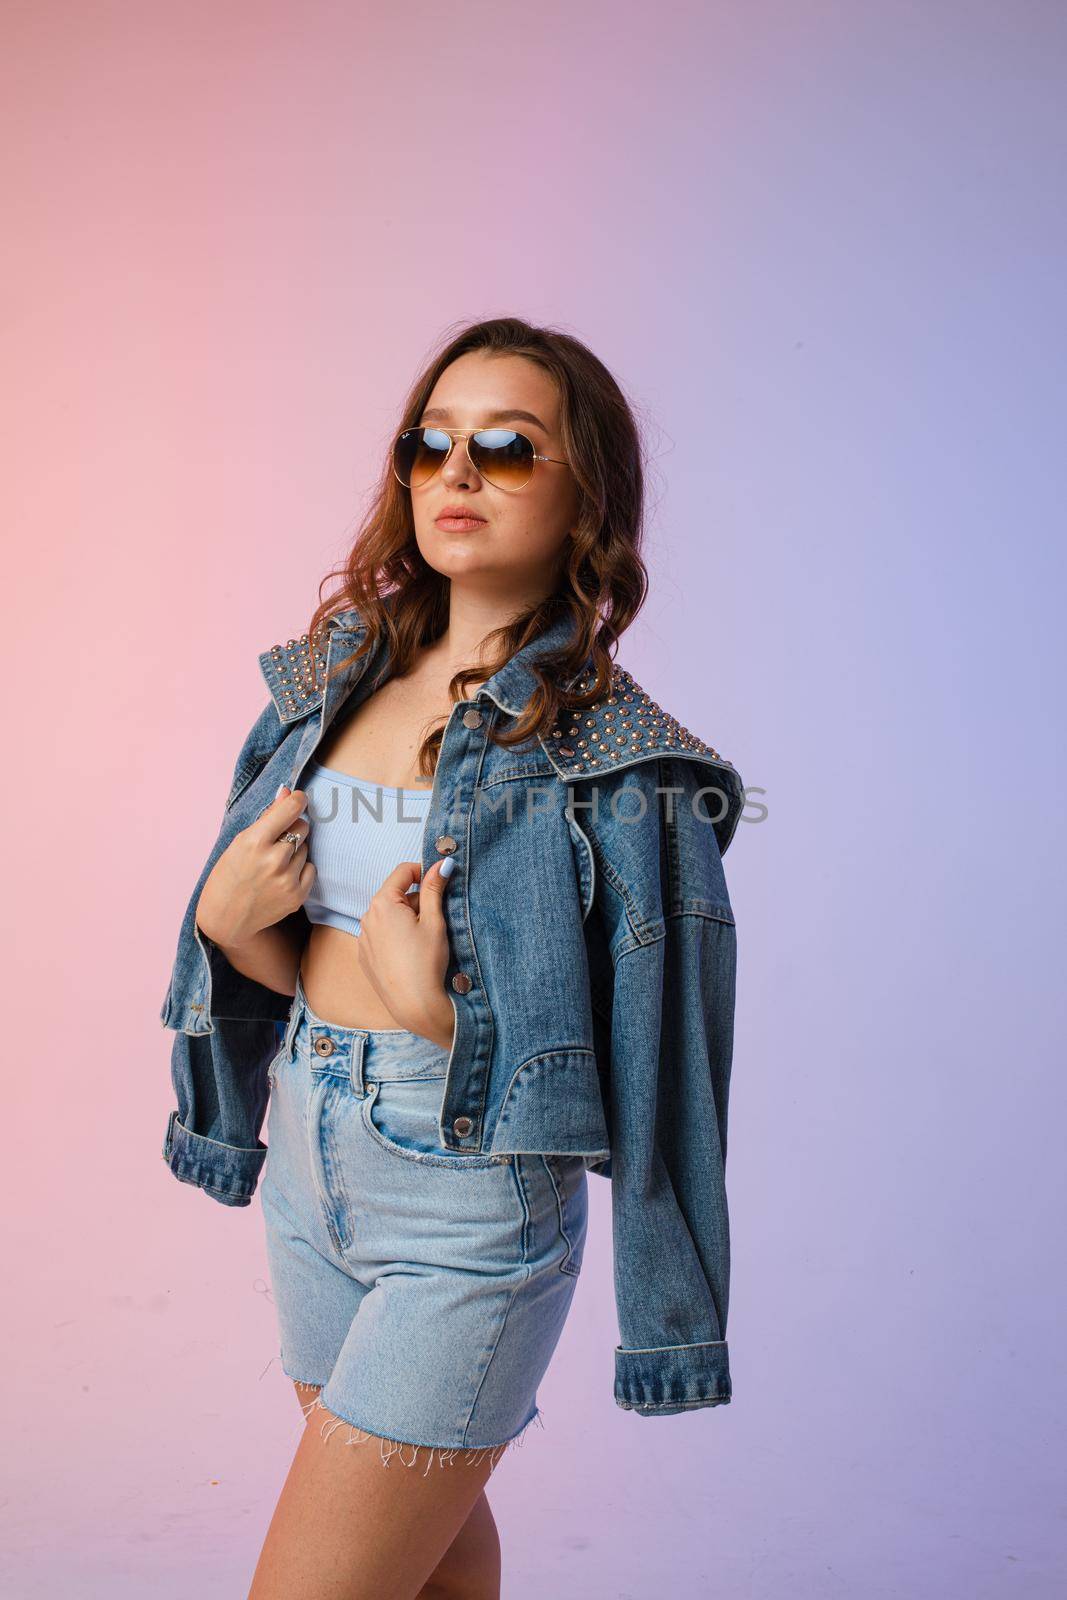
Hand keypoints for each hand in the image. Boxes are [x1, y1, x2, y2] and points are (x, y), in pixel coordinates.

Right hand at [196, 787, 313, 946]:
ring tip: (273, 864)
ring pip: (306, 848)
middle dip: (293, 828)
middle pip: (303, 827)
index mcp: (254, 841)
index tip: (298, 799)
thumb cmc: (229, 875)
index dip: (297, 800)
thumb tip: (288, 792)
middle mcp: (274, 859)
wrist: (225, 918)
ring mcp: (287, 879)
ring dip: (294, 851)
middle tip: (276, 841)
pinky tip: (282, 877)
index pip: (291, 809)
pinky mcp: (297, 896)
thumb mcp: (240, 842)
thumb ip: (267, 817)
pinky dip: (300, 870)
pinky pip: (310, 868)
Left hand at [354, 858, 456, 1050]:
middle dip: (417, 899)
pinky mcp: (365, 956)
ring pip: (388, 916)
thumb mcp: (434, 920)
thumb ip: (435, 888)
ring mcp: (364, 938)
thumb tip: (442, 863)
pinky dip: (396, 935)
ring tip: (425, 939)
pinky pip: (381, 935)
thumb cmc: (426, 961)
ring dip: (406, 918)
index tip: (441, 882)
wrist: (415, 1005)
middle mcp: (367, 917)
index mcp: (383, 903)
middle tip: (438, 917)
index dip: (424, 872)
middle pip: (395, 894)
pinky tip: (411, 953)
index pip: (403, 872)